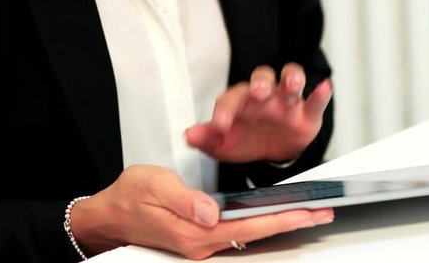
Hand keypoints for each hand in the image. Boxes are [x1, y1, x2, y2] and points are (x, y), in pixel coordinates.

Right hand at [71, 165, 333, 259]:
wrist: (109, 215)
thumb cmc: (129, 197)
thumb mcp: (154, 186)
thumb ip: (185, 198)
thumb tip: (211, 210)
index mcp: (194, 230)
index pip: (248, 225)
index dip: (279, 219)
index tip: (305, 212)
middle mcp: (201, 242)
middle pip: (256, 233)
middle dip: (289, 223)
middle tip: (319, 213)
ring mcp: (200, 242)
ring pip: (249, 234)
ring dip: (278, 224)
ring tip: (304, 214)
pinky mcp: (198, 237)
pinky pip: (236, 232)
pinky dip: (259, 224)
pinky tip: (270, 217)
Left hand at [185, 63, 331, 162]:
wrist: (270, 152)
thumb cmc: (245, 139)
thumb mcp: (222, 144)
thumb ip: (206, 138)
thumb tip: (189, 135)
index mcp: (240, 101)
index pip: (231, 99)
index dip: (225, 110)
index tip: (219, 126)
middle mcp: (264, 96)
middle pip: (262, 77)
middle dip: (260, 82)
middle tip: (258, 92)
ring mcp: (286, 103)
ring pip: (290, 81)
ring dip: (291, 79)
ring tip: (293, 84)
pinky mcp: (307, 114)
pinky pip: (315, 101)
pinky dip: (321, 94)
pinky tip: (324, 87)